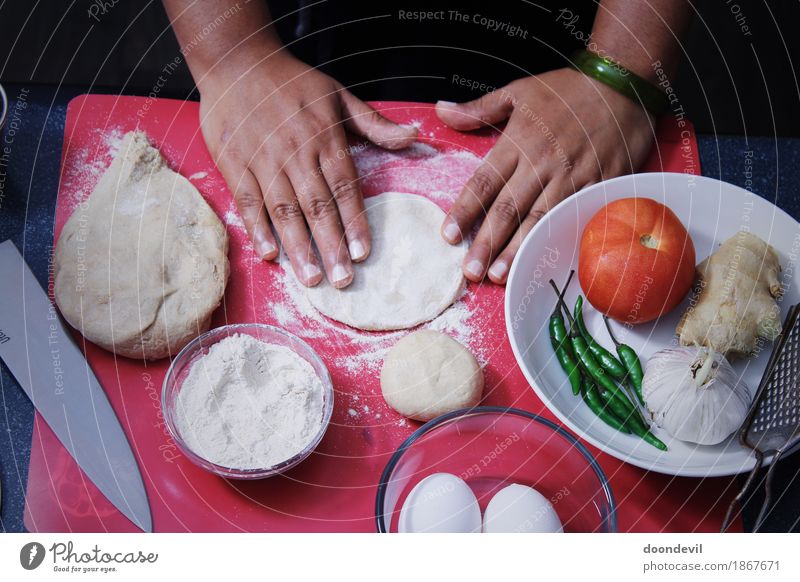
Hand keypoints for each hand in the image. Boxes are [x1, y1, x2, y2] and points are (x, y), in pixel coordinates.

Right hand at [198, 51, 416, 287]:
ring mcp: (263, 159)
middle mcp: (296, 151)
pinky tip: (271, 255)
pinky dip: (258, 229)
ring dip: (298, 247)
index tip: (363, 254)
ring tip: (311, 279)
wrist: (237, 61)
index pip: (345, 187)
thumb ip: (375, 124)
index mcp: (325, 137)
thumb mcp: (339, 95)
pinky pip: (248, 201)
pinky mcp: (235, 164)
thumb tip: (414, 137)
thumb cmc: (292, 82)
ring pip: (284, 209)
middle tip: (342, 281)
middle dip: (331, 246)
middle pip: (316, 205)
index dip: (354, 222)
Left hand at [436, 67, 654, 283]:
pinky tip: (544, 262)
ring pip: (539, 220)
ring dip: (517, 250)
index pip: (484, 182)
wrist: (624, 83)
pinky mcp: (598, 186)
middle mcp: (542, 163)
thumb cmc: (568, 89)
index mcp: (518, 141)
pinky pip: (573, 219)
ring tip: (498, 275)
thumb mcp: (519, 91)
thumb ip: (480, 109)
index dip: (465, 210)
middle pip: (508, 209)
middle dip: (486, 242)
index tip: (448, 235)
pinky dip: (557, 241)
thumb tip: (441, 110)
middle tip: (469, 271)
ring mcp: (572, 177)